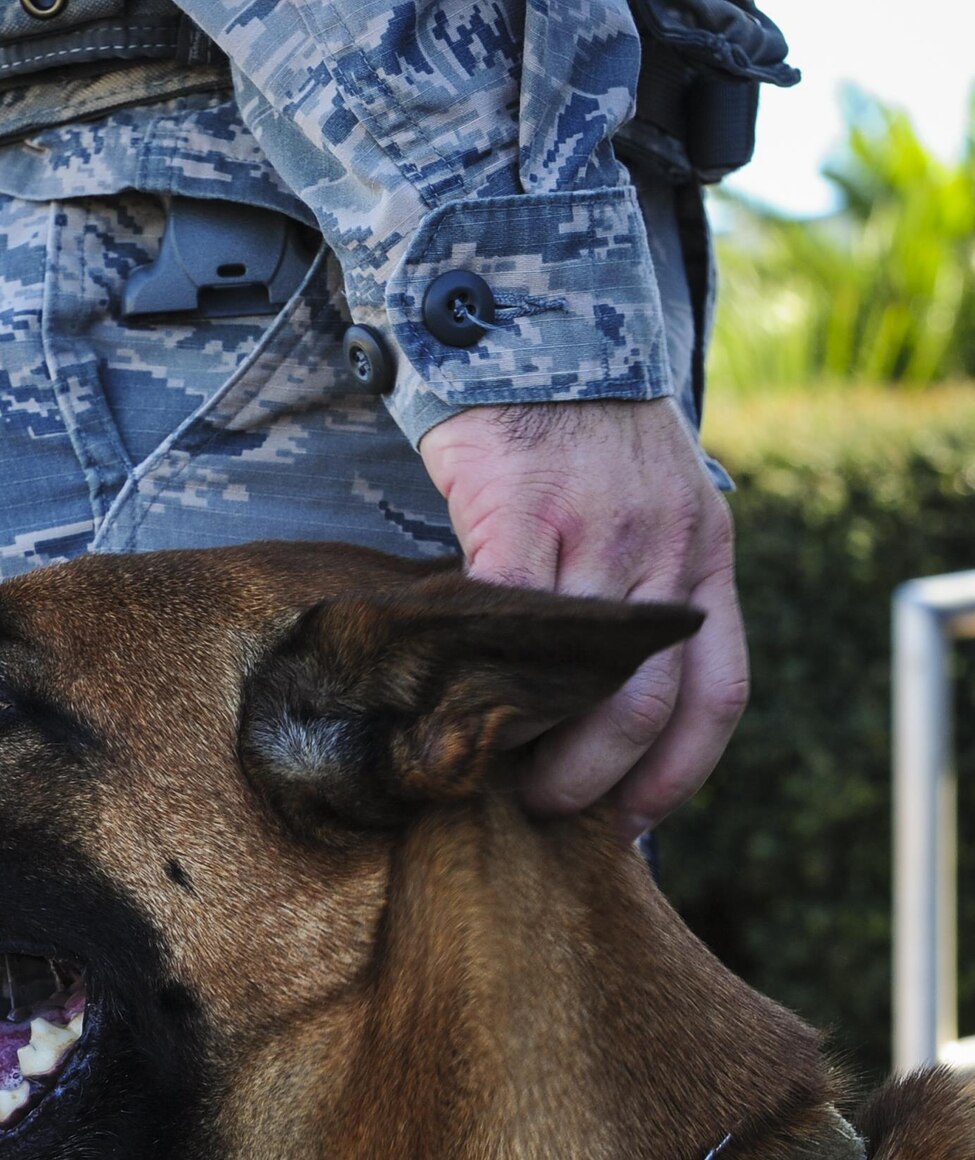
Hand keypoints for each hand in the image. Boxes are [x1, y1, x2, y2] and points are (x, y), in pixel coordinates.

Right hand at [419, 398, 745, 836]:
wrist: (530, 321)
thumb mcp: (652, 505)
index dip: (677, 776)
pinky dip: (478, 679)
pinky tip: (455, 704)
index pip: (717, 696)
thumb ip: (642, 592)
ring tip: (494, 774)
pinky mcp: (518, 508)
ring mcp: (594, 529)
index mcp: (705, 556)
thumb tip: (610, 705)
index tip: (636, 825)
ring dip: (531, 747)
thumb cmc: (578, 432)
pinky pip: (501, 624)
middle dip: (595, 781)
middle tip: (547, 811)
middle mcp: (664, 548)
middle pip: (644, 708)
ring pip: (572, 682)